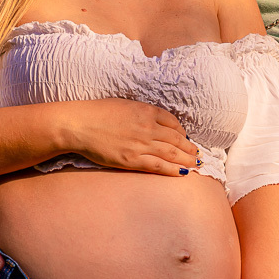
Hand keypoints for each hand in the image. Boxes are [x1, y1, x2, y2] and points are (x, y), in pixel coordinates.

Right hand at [64, 98, 199, 175]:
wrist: (80, 125)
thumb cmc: (98, 112)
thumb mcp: (125, 105)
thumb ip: (142, 112)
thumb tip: (154, 121)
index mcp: (146, 111)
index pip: (172, 121)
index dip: (182, 131)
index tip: (185, 137)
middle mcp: (148, 127)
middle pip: (176, 138)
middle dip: (189, 147)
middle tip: (198, 153)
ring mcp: (141, 144)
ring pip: (171, 153)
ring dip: (187, 159)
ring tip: (196, 163)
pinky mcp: (132, 160)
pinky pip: (158, 166)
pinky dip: (173, 170)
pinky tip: (183, 173)